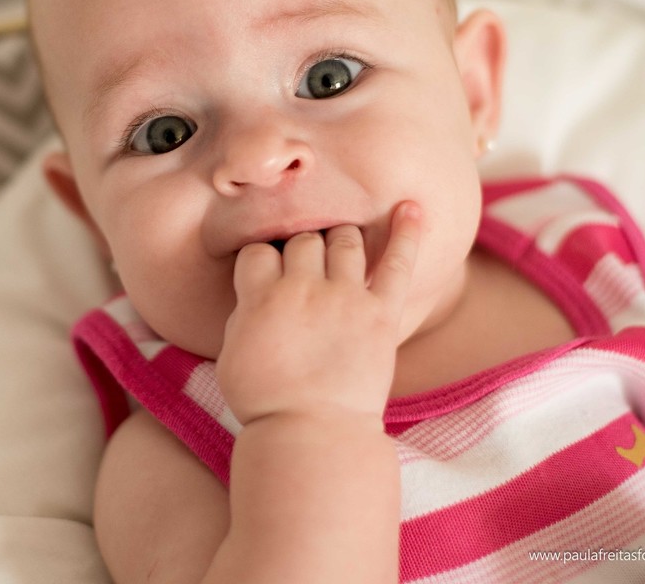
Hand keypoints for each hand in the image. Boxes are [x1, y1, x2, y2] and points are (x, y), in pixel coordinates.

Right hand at [216, 202, 421, 426]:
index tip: (267, 275)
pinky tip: (414, 208)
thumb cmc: (264, 403)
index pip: (258, 251)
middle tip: (306, 269)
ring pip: (344, 239)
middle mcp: (303, 288)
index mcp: (261, 297)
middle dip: (302, 249)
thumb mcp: (231, 354)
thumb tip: (256, 295)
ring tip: (341, 246)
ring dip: (340, 238)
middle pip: (303, 240)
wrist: (311, 435)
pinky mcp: (381, 313)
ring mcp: (345, 297)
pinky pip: (398, 263)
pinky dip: (408, 233)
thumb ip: (244, 315)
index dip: (261, 261)